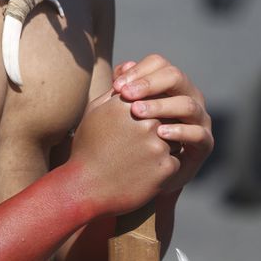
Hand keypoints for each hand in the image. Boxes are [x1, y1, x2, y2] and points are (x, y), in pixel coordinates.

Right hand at [70, 92, 180, 216]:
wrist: (85, 188)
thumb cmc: (88, 148)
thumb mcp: (94, 113)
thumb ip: (115, 91)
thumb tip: (130, 72)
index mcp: (127, 104)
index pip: (154, 97)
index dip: (147, 112)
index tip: (135, 126)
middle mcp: (145, 121)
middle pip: (167, 116)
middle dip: (157, 129)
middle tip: (136, 145)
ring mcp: (157, 144)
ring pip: (175, 139)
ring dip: (163, 147)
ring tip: (138, 159)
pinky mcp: (166, 167)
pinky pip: (175, 160)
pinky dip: (162, 167)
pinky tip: (142, 173)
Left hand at [112, 54, 212, 193]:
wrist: (136, 175)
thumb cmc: (126, 137)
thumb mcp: (119, 112)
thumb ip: (122, 89)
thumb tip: (123, 66)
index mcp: (169, 84)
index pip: (159, 64)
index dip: (138, 71)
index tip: (116, 87)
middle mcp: (188, 95)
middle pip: (175, 77)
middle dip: (149, 84)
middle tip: (125, 95)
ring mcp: (199, 119)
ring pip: (187, 104)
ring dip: (161, 106)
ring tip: (137, 112)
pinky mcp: (204, 143)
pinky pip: (198, 134)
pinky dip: (180, 131)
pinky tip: (160, 133)